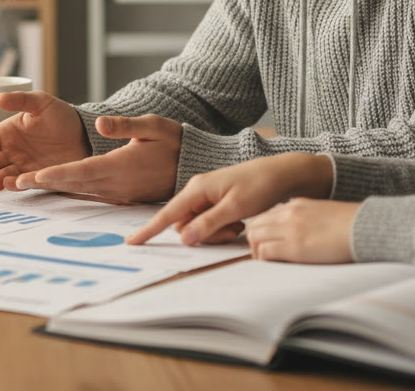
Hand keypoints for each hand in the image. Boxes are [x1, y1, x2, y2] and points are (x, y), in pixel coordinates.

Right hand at [0, 91, 88, 190]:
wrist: (85, 134)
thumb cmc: (61, 115)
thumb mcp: (40, 102)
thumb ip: (20, 101)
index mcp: (7, 132)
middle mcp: (11, 151)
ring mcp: (23, 166)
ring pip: (2, 175)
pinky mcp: (37, 177)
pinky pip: (22, 182)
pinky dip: (15, 185)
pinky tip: (10, 184)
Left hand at [10, 114, 182, 201]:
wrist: (191, 166)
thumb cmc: (174, 142)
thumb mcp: (154, 126)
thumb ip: (126, 125)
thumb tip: (100, 123)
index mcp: (122, 165)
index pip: (84, 171)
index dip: (58, 174)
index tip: (36, 175)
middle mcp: (117, 183)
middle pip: (74, 184)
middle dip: (44, 183)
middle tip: (14, 183)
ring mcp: (118, 192)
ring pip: (79, 190)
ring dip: (52, 188)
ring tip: (24, 185)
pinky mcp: (120, 194)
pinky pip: (90, 193)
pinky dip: (69, 190)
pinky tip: (52, 187)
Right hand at [126, 153, 333, 245]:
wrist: (282, 173)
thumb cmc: (260, 185)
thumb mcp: (235, 207)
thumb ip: (208, 223)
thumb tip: (184, 238)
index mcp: (197, 189)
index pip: (167, 213)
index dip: (149, 230)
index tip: (132, 242)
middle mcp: (198, 190)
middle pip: (185, 225)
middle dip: (204, 234)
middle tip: (233, 230)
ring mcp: (207, 195)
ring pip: (197, 225)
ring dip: (215, 232)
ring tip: (239, 225)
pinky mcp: (216, 199)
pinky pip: (208, 220)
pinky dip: (221, 226)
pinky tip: (239, 221)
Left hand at [246, 199, 358, 263]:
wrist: (365, 228)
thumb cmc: (351, 225)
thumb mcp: (322, 214)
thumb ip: (305, 219)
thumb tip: (297, 234)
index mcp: (296, 205)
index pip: (264, 216)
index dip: (261, 231)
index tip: (267, 243)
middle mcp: (289, 214)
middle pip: (254, 225)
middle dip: (254, 241)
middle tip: (263, 256)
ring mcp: (290, 229)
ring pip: (254, 237)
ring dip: (257, 251)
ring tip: (269, 262)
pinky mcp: (295, 247)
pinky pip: (265, 253)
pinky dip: (264, 260)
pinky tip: (275, 266)